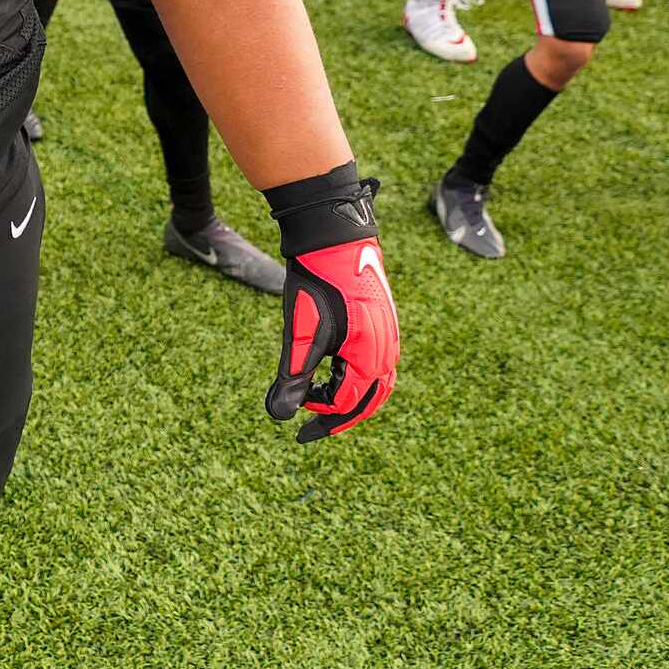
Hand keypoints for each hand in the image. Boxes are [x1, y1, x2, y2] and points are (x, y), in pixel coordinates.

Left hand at [266, 234, 399, 442]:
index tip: (295, 424)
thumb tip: (278, 414)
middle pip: (369, 400)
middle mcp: (387, 351)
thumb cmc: (317, 283)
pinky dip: (358, 378)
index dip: (321, 417)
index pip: (348, 404)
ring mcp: (390, 336)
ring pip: (376, 383)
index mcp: (370, 357)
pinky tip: (336, 373)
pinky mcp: (384, 324)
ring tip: (323, 403)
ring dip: (351, 398)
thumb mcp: (302, 333)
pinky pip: (378, 364)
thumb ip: (295, 375)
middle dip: (341, 417)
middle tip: (313, 429)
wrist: (336, 238)